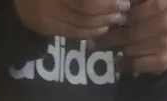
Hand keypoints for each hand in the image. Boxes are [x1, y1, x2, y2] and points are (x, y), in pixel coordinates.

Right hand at [14, 0, 131, 40]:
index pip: (87, 1)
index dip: (106, 2)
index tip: (122, 0)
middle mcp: (50, 0)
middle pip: (85, 10)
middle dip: (107, 12)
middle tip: (123, 10)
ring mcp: (45, 14)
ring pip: (79, 24)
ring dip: (101, 24)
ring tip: (115, 19)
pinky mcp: (43, 26)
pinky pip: (70, 32)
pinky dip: (88, 33)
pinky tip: (100, 29)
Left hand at [105, 0, 166, 73]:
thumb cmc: (156, 16)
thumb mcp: (147, 3)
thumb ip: (129, 5)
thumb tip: (106, 12)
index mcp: (160, 2)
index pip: (129, 9)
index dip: (116, 15)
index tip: (104, 20)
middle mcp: (165, 20)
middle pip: (127, 31)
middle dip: (109, 35)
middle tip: (93, 40)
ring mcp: (165, 42)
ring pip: (129, 48)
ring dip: (117, 49)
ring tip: (109, 47)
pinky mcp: (162, 60)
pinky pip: (134, 64)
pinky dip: (124, 64)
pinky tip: (120, 62)